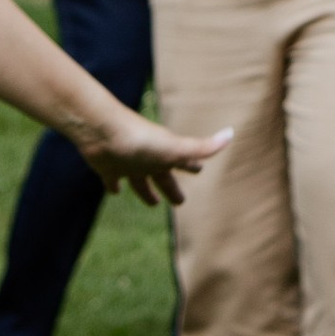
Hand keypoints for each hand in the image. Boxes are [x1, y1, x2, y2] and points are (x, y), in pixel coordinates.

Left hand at [80, 106, 230, 206]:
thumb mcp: (174, 148)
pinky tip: (115, 192)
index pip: (183, 161)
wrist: (102, 131)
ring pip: (140, 180)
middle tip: (179, 202)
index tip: (199, 171)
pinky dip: (114, 186)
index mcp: (165, 154)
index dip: (192, 167)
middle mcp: (148, 158)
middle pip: (162, 176)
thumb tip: (232, 133)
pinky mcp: (107, 168)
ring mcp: (128, 163)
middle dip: (171, 186)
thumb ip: (201, 147)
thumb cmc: (141, 140)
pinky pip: (112, 180)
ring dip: (146, 191)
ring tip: (153, 204)